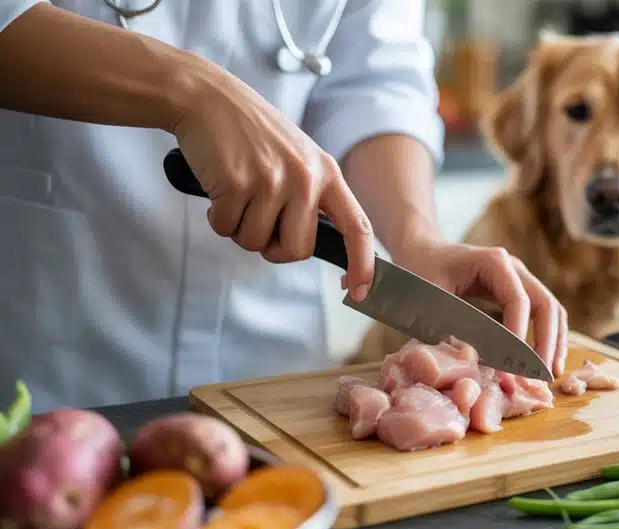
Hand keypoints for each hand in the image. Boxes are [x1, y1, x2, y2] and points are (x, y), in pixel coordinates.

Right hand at [169, 63, 375, 300]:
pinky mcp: (237, 183)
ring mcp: (272, 180)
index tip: (359, 292)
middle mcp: (305, 178)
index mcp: (328, 173)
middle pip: (298, 250)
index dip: (363, 265)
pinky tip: (218, 187)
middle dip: (274, 249)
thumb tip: (312, 244)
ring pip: (256, 243)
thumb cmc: (252, 134)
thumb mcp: (298, 158)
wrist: (208, 98)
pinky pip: (226, 229)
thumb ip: (312, 197)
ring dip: (240, 228)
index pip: (358, 228)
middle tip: (259, 221)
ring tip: (237, 192)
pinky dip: (217, 218)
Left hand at [393, 241, 568, 377]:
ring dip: (554, 341)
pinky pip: (543, 314)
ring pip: (551, 309)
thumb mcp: (427, 299)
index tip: (511, 368)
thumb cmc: (421, 273)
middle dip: (545, 342)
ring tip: (551, 373)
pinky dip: (548, 337)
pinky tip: (546, 361)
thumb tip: (471, 361)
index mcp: (493, 263)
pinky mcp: (519, 292)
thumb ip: (447, 326)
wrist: (422, 253)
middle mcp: (513, 268)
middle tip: (540, 376)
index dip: (518, 336)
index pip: (518, 301)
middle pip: (545, 304)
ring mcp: (520, 279)